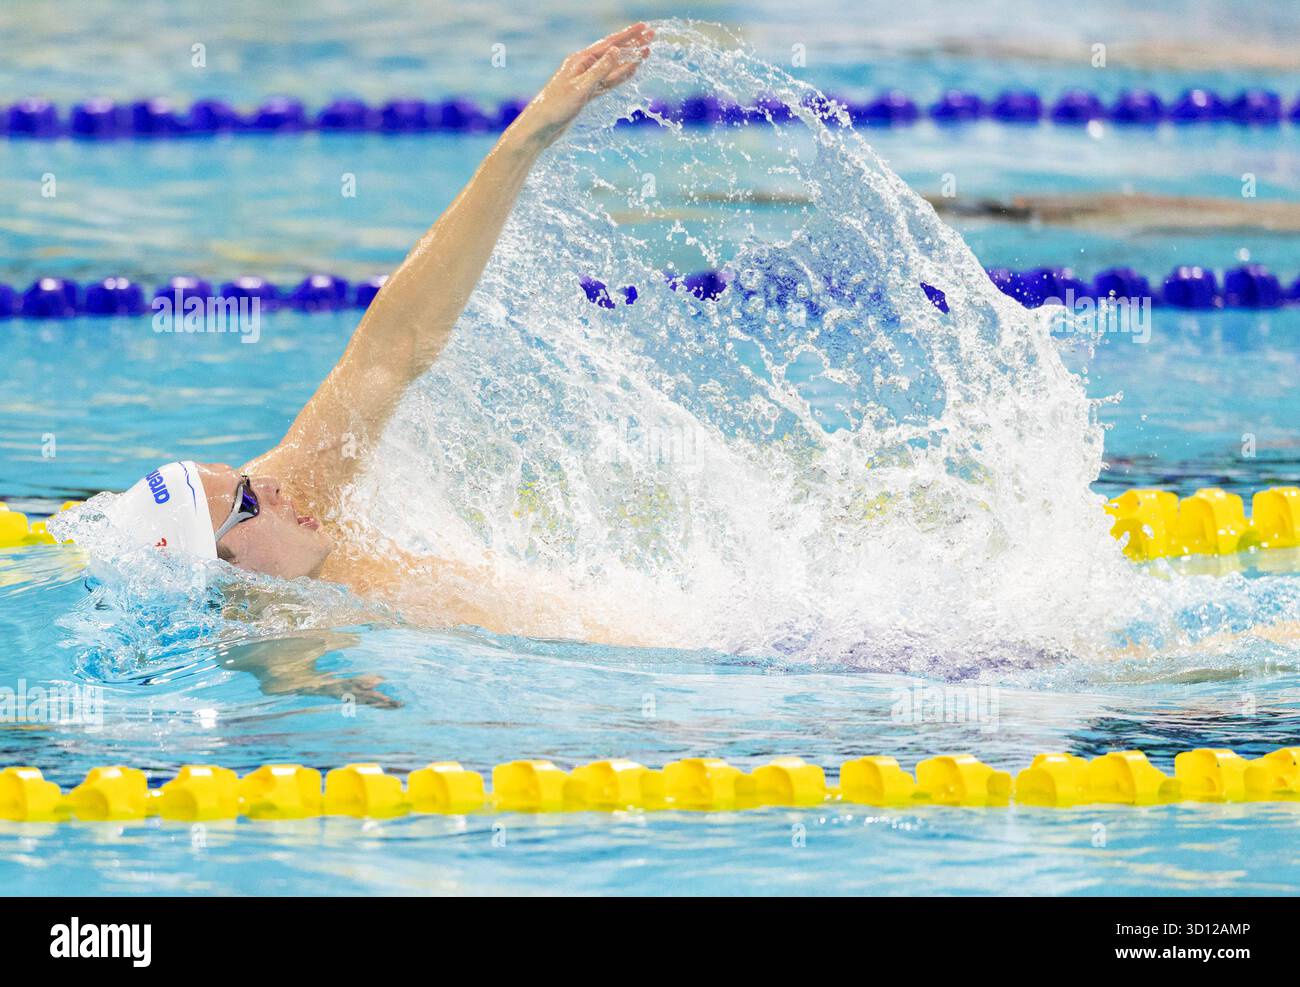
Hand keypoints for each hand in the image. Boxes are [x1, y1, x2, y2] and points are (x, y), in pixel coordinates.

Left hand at [511, 23, 653, 148]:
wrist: (541, 127)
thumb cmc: (556, 107)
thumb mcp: (581, 88)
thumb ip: (600, 70)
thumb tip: (616, 50)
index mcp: (580, 61)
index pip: (609, 44)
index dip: (628, 35)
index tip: (645, 27)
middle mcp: (583, 67)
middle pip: (613, 52)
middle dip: (632, 43)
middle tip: (651, 35)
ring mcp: (585, 80)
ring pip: (613, 67)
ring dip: (630, 58)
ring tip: (646, 50)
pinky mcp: (587, 93)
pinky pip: (608, 81)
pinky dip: (621, 75)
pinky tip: (631, 70)